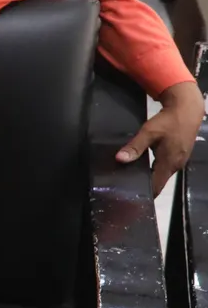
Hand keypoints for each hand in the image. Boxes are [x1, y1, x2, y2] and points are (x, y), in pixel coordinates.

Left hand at [119, 81, 205, 195]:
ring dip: (149, 177)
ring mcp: (179, 161)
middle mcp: (176, 166)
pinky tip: (143, 167)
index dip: (144, 193)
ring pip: (162, 174)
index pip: (156, 187)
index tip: (129, 198)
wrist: (188, 109)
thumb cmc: (169, 121)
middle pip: (158, 182)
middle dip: (144, 186)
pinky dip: (155, 169)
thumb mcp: (149, 132)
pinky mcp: (179, 155)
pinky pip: (165, 167)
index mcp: (169, 163)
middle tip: (125, 189)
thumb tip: (120, 159)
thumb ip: (135, 147)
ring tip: (131, 178)